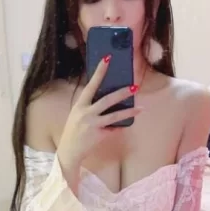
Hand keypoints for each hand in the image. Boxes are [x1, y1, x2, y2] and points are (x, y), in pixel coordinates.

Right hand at [56, 57, 141, 180]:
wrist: (69, 151)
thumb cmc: (74, 131)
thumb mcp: (78, 115)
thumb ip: (90, 107)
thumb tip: (109, 99)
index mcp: (80, 104)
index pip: (91, 84)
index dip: (99, 71)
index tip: (107, 58)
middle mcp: (85, 113)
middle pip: (107, 99)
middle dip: (122, 92)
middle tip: (134, 86)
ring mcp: (92, 124)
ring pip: (114, 116)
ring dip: (128, 111)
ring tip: (140, 108)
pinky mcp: (98, 135)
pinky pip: (113, 129)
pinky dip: (120, 127)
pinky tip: (126, 125)